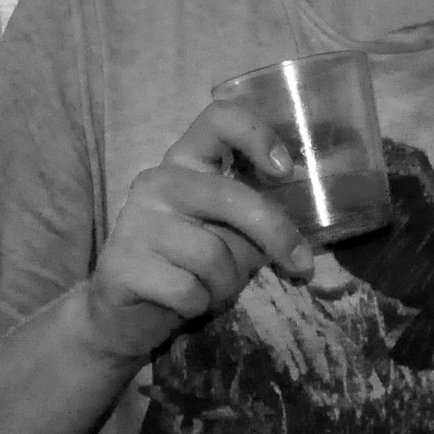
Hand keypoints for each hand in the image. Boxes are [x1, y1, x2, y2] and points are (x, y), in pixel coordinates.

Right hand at [84, 94, 313, 368]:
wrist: (124, 314)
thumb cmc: (187, 266)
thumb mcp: (228, 233)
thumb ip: (257, 218)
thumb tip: (310, 220)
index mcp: (185, 163)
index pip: (219, 119)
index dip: (257, 135)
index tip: (284, 169)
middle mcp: (158, 182)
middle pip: (231, 196)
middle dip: (275, 234)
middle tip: (300, 264)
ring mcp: (135, 221)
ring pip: (214, 255)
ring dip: (227, 283)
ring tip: (211, 287)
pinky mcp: (122, 263)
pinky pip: (189, 290)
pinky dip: (198, 304)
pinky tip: (182, 301)